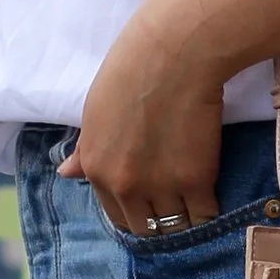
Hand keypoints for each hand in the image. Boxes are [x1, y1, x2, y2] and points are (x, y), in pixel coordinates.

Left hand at [61, 0, 279, 235]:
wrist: (175, 50)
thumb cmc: (133, 67)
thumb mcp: (95, 109)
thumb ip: (85, 149)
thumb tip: (65, 174)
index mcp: (95, 168)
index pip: (116, 215)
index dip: (136, 211)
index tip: (153, 203)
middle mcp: (124, 184)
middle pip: (145, 228)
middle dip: (160, 220)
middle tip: (178, 204)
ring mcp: (160, 186)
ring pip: (175, 227)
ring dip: (187, 219)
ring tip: (197, 202)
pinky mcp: (196, 181)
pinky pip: (204, 215)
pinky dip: (210, 210)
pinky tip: (214, 194)